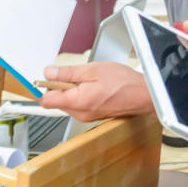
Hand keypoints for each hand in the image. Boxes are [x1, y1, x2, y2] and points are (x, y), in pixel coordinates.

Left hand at [39, 62, 153, 121]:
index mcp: (77, 102)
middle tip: (78, 75)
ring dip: (72, 90)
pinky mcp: (92, 116)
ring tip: (90, 80)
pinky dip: (81, 94)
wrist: (143, 95)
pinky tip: (95, 87)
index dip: (44, 87)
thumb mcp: (92, 70)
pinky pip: (78, 105)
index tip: (48, 77)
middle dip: (61, 86)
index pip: (45, 101)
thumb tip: (48, 73)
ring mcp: (86, 116)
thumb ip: (67, 73)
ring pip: (67, 102)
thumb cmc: (124, 83)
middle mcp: (80, 113)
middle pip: (56, 101)